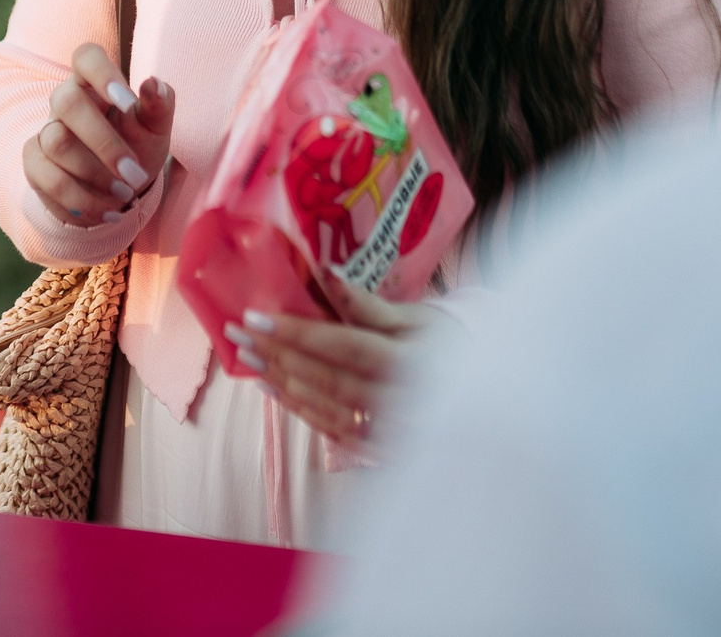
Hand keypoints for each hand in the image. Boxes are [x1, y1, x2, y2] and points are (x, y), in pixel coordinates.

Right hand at [23, 44, 174, 227]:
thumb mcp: (155, 130)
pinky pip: (49, 178)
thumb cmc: (138, 148)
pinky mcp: (35, 163)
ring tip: (126, 194)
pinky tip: (108, 211)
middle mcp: (65, 102)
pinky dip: (83, 200)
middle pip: (67, 101)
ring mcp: (46, 131)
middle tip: (135, 173)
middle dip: (104, 142)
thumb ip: (159, 105)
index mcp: (96, 83)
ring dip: (96, 174)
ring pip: (57, 142)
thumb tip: (154, 84)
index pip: (86, 56)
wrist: (118, 193)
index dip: (101, 73)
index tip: (128, 103)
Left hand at [224, 272, 438, 445]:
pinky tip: (272, 387)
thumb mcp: (418, 318)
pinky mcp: (378, 449)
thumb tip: (325, 271)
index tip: (256, 316)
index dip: (298, 333)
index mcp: (410, 361)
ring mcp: (388, 431)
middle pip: (327, 378)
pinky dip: (297, 408)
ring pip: (323, 407)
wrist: (481, 399)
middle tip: (238, 334)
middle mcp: (398, 401)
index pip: (344, 346)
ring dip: (280, 381)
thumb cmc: (448, 348)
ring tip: (248, 357)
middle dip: (277, 355)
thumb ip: (368, 304)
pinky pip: (329, 428)